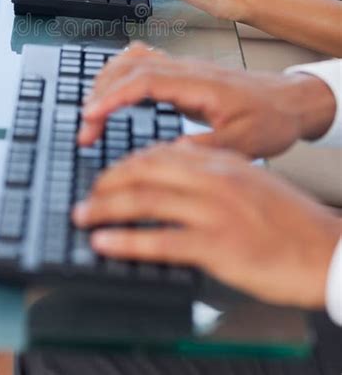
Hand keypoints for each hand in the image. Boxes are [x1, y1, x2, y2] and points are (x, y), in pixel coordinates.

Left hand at [73, 141, 340, 309]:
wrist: (327, 249)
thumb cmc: (291, 220)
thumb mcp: (251, 181)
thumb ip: (214, 174)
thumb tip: (179, 173)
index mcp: (220, 162)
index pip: (160, 152)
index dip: (128, 163)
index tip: (110, 173)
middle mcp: (213, 179)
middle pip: (146, 170)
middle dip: (109, 181)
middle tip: (89, 193)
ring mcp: (214, 211)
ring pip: (145, 200)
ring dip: (106, 208)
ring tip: (84, 215)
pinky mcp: (217, 244)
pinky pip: (160, 241)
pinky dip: (126, 242)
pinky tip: (105, 243)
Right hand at [78, 42, 336, 152]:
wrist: (289, 101)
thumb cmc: (270, 119)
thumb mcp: (243, 144)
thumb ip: (203, 149)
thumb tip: (165, 155)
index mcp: (199, 84)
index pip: (144, 80)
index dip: (113, 97)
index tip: (91, 117)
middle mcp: (186, 70)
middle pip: (130, 68)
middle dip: (100, 95)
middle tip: (87, 129)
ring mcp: (182, 68)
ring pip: (132, 61)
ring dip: (106, 82)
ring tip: (93, 114)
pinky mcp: (181, 73)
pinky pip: (141, 62)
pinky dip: (119, 74)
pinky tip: (113, 92)